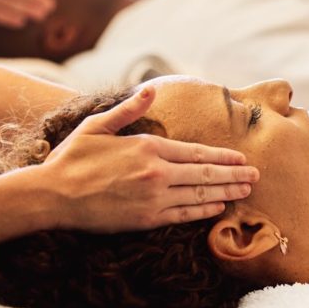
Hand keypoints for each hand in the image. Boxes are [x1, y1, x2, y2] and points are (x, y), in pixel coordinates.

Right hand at [39, 86, 259, 231]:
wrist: (51, 196)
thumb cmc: (73, 158)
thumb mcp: (99, 126)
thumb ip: (129, 109)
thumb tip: (148, 89)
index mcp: (148, 147)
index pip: (197, 152)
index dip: (223, 156)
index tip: (242, 158)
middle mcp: (157, 173)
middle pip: (206, 174)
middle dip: (234, 175)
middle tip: (257, 176)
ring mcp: (153, 198)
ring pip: (200, 195)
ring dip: (226, 193)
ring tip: (246, 191)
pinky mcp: (146, 219)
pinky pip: (183, 215)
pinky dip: (204, 211)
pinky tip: (219, 208)